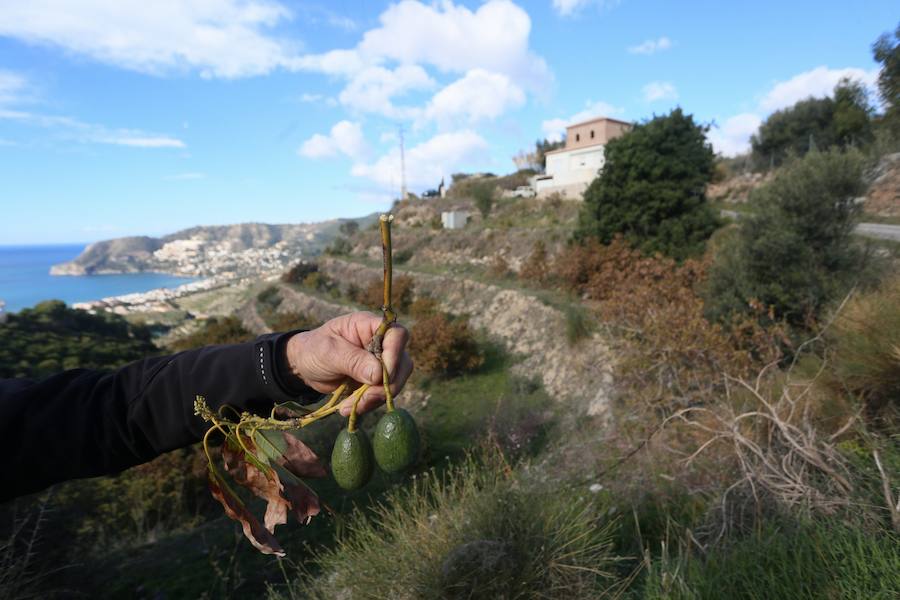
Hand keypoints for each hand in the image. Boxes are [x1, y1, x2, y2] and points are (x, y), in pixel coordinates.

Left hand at [284, 312, 412, 415]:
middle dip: (385, 385)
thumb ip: (353, 360)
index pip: (396, 335)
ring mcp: (381, 363)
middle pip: (402, 363)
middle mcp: (381, 343)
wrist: (304, 367)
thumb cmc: (314, 350)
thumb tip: (379, 374)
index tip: (381, 376)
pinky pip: (382, 395)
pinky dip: (368, 404)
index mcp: (369, 326)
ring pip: (395, 382)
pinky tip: (349, 407)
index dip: (395, 354)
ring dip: (375, 398)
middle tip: (364, 398)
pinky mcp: (376, 381)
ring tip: (348, 406)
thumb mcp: (328, 352)